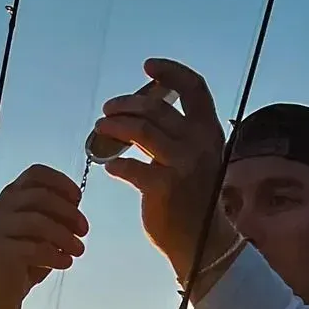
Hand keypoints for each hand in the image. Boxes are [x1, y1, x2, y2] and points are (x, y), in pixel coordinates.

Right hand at [0, 164, 86, 308]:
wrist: (1, 292)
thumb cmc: (25, 259)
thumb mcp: (43, 231)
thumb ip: (54, 215)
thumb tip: (75, 207)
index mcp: (11, 196)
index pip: (36, 174)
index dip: (60, 182)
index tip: (78, 198)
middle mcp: (0, 207)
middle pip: (41, 196)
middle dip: (68, 212)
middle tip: (84, 230)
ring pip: (38, 222)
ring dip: (64, 236)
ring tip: (78, 250)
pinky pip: (34, 248)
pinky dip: (55, 256)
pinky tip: (65, 263)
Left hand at [94, 60, 229, 283]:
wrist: (201, 242)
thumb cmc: (192, 198)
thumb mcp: (194, 159)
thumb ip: (174, 135)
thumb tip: (139, 112)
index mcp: (208, 132)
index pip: (194, 88)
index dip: (171, 72)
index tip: (147, 66)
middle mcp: (199, 144)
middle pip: (156, 108)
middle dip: (126, 105)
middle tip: (108, 110)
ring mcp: (182, 165)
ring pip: (142, 131)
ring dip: (115, 126)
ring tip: (100, 128)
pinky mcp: (164, 188)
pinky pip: (132, 168)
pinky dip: (116, 165)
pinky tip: (109, 167)